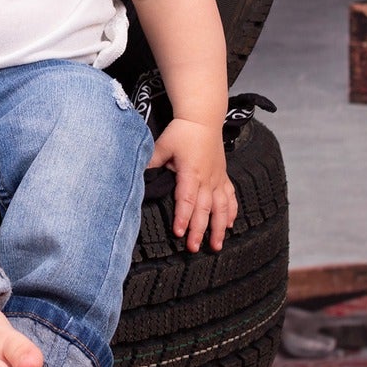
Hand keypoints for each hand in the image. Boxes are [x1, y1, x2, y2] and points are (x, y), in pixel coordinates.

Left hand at [148, 117, 237, 250]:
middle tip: (193, 247)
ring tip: (216, 245)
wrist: (203, 118)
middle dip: (199, 230)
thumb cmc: (182, 132)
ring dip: (218, 227)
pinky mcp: (223, 176)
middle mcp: (207, 179)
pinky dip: (231, 212)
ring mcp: (217, 178)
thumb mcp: (162, 145)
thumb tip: (135, 175)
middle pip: (204, 209)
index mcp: (191, 172)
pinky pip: (230, 196)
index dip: (183, 217)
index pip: (186, 199)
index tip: (179, 233)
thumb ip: (151, 162)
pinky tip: (229, 225)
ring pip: (221, 207)